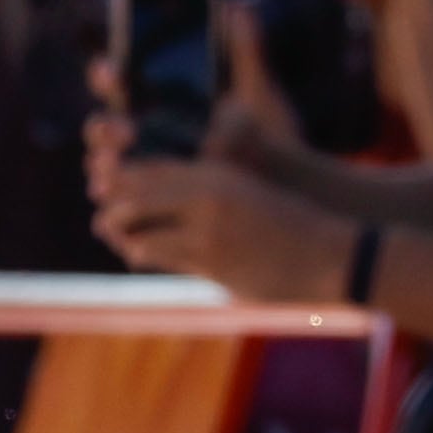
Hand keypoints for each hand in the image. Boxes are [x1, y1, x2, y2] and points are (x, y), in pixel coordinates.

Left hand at [84, 121, 340, 297]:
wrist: (332, 254)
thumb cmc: (293, 220)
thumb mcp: (249, 190)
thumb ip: (213, 184)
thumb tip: (180, 179)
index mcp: (218, 172)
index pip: (153, 167)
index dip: (122, 175)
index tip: (101, 181)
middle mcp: (209, 197)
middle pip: (139, 194)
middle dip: (113, 203)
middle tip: (102, 214)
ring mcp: (209, 233)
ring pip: (143, 230)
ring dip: (121, 233)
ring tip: (110, 232)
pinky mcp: (213, 266)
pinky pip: (163, 258)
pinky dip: (142, 254)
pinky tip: (136, 254)